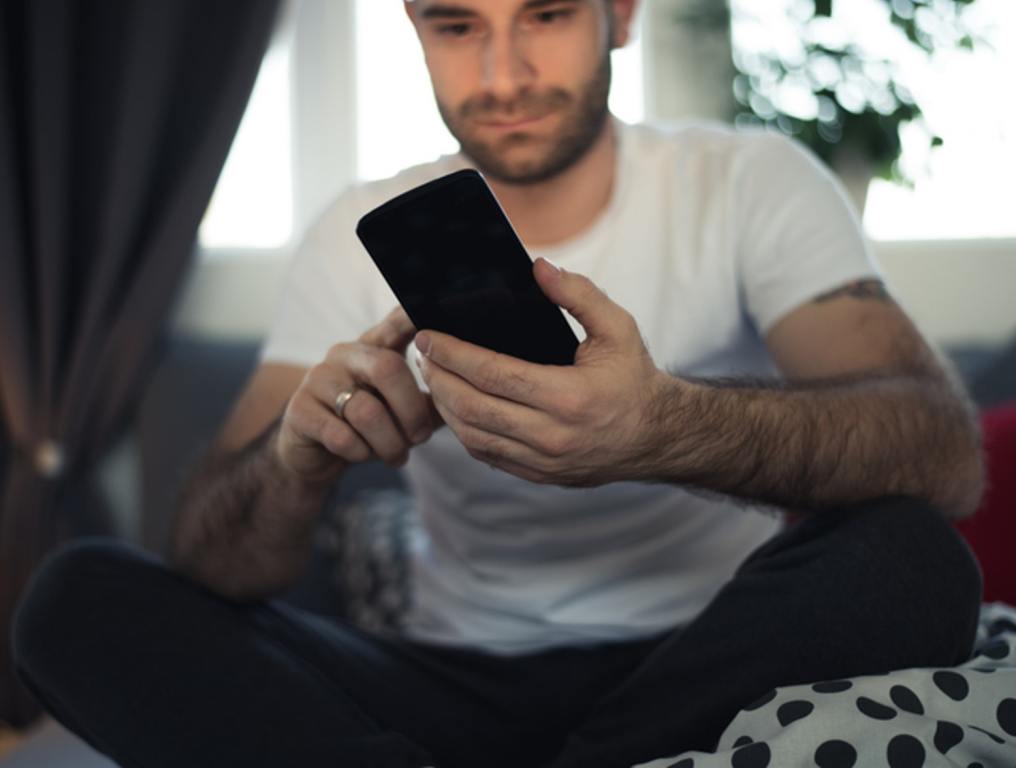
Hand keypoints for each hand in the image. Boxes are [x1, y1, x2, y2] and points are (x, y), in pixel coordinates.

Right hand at [275, 306, 442, 485]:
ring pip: (367, 412)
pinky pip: (341, 436)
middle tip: (421, 438)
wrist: (314, 454)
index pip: (396, 323)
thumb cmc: (369, 426)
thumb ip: (433, 400)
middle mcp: (344, 354)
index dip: (413, 316)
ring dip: (390, 443)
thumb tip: (469, 395)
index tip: (433, 316)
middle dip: (413, 412)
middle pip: (389, 369)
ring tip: (396, 456)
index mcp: (373, 347)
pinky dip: (361, 453)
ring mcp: (318, 379)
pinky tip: (363, 455)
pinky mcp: (300, 410)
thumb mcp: (403, 410)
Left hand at [414, 258, 670, 486]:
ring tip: (433, 378)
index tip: (428, 336)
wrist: (657, 437)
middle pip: (472, 408)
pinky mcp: (539, 475)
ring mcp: (544, 461)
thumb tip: (538, 268)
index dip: (453, 354)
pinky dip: (464, 430)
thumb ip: (579, 294)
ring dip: (444, 407)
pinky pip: (487, 454)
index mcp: (569, 397)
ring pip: (473, 436)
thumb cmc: (634, 378)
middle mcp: (553, 436)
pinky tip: (455, 407)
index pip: (492, 374)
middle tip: (423, 355)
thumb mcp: (617, 328)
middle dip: (438, 379)